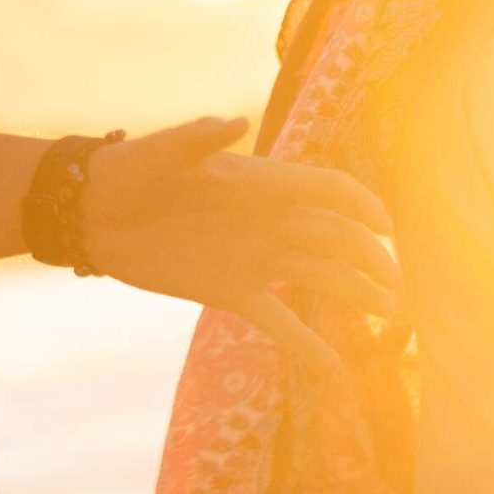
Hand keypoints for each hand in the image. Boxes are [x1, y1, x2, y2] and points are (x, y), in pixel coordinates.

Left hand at [81, 116, 401, 374]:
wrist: (95, 213)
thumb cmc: (131, 171)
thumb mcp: (162, 153)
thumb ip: (199, 139)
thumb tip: (235, 124)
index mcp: (265, 184)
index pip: (329, 191)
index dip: (362, 205)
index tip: (388, 227)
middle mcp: (272, 222)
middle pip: (337, 240)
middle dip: (371, 261)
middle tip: (399, 289)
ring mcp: (257, 259)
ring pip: (320, 277)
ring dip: (356, 294)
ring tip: (390, 316)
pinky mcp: (233, 292)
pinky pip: (279, 320)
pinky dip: (306, 344)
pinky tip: (334, 369)